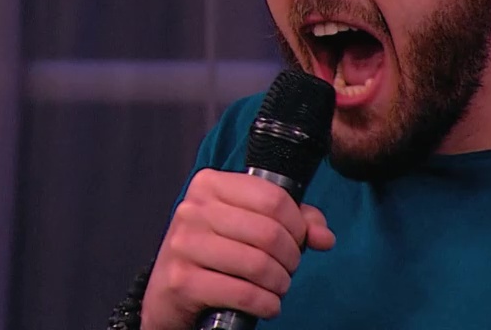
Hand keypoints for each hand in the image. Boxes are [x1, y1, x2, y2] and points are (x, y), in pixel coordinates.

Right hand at [140, 169, 334, 329]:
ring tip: (278, 287)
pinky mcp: (182, 281)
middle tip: (288, 269)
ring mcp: (184, 245)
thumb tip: (325, 236)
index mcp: (209, 184)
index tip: (298, 240)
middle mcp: (193, 209)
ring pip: (258, 264)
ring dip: (280, 283)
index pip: (273, 198)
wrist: (165, 292)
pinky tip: (267, 305)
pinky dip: (266, 304)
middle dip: (291, 258)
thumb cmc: (212, 252)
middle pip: (269, 232)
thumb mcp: (246, 225)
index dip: (297, 224)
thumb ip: (291, 221)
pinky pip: (243, 293)